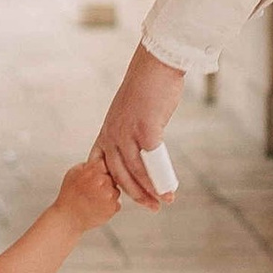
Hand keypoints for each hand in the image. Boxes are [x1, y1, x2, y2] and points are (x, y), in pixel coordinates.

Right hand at [57, 156, 120, 232]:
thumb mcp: (73, 172)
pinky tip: (98, 207)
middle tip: (94, 190)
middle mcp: (102, 181)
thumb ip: (88, 164)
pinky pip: (117, 203)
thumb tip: (100, 161)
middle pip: (113, 177)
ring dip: (109, 195)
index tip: (98, 175)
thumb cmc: (69, 196)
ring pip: (116, 190)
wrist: (68, 218)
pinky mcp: (113, 207)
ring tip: (94, 200)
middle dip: (106, 182)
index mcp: (93, 170)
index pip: (107, 163)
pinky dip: (110, 206)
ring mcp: (109, 194)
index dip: (103, 170)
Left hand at [95, 44, 183, 206]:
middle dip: (135, 194)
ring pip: (135, 171)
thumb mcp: (131, 113)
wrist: (155, 65)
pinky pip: (152, 161)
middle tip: (151, 207)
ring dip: (150, 190)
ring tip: (163, 202)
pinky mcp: (146, 129)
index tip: (124, 198)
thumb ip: (133, 132)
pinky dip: (160, 177)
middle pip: (119, 174)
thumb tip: (145, 146)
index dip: (113, 183)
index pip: (103, 165)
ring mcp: (128, 132)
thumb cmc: (147, 87)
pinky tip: (169, 186)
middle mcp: (113, 134)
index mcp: (107, 130)